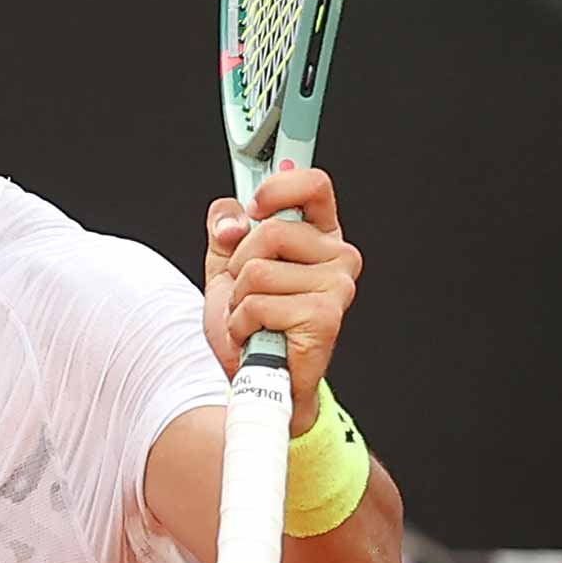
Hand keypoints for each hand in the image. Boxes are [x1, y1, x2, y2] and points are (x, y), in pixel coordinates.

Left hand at [202, 168, 362, 435]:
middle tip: (249, 290)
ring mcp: (337, 286)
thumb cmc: (250, 320)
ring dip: (238, 299)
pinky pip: (257, 303)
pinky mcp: (325, 316)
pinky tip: (258, 335)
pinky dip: (242, 322)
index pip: (313, 185)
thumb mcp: (225, 262)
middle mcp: (337, 256)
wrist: (256, 377)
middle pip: (268, 230)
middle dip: (239, 264)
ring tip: (254, 316)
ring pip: (257, 270)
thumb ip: (224, 227)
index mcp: (318, 234)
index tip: (255, 205)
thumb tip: (233, 221)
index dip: (279, 187)